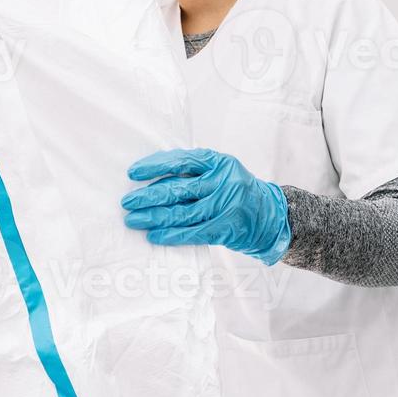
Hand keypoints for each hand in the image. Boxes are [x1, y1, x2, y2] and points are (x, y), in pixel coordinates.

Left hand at [121, 148, 290, 264]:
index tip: (133, 173)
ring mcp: (225, 206)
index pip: (181, 160)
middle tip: (127, 202)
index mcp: (218, 162)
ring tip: (133, 220)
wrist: (271, 216)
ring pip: (182, 213)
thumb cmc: (236, 190)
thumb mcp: (220, 172)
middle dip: (148, 196)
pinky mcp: (226, 228)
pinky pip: (193, 233)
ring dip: (154, 217)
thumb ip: (193, 172)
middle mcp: (222, 182)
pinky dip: (171, 235)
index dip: (155, 166)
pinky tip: (154, 236)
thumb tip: (151, 179)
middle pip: (178, 189)